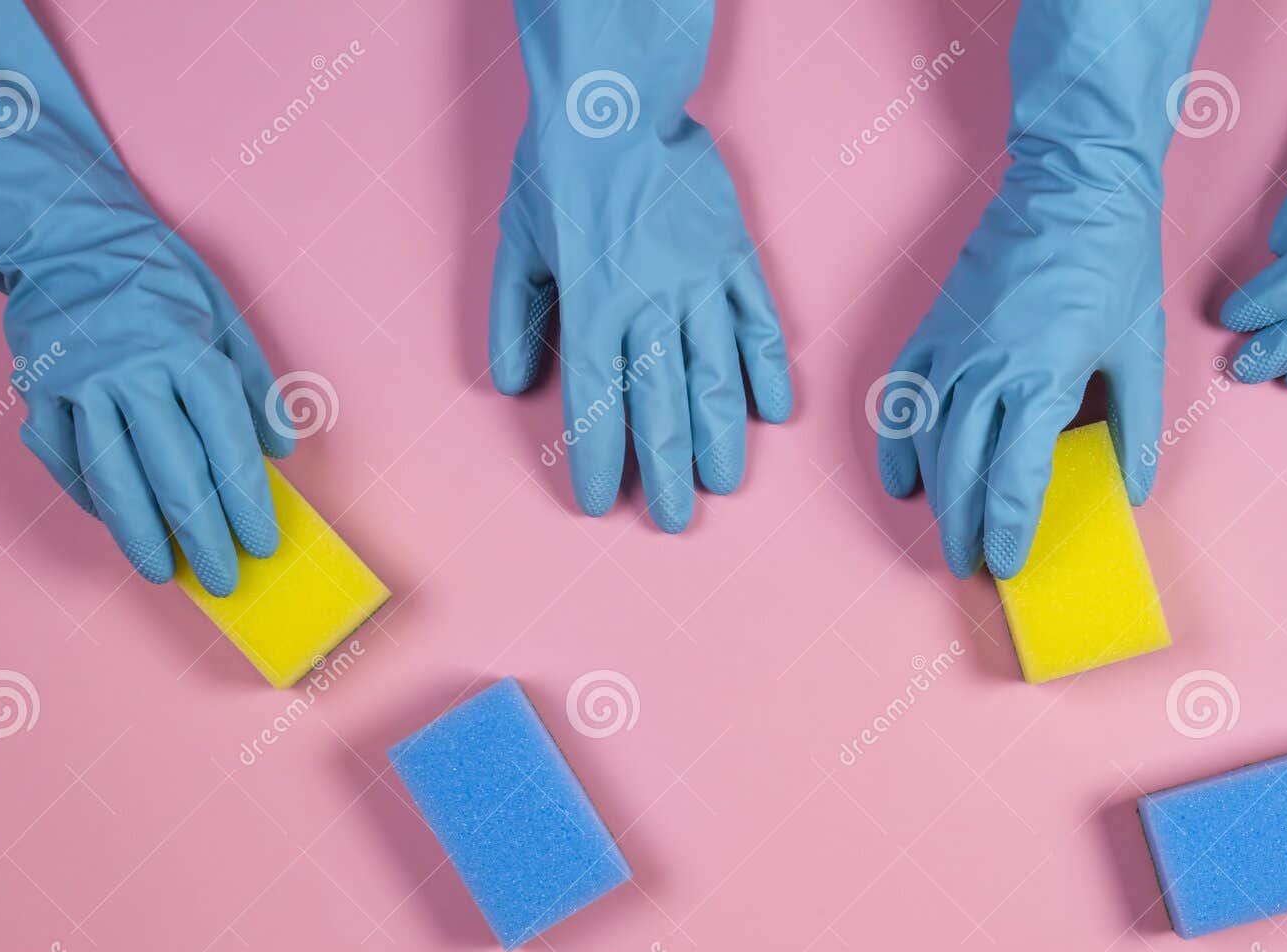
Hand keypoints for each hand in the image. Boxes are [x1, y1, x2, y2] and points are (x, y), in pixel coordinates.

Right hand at [8, 226, 291, 595]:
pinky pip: (64, 459)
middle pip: (174, 472)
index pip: (227, 444)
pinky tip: (116, 523)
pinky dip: (89, 497)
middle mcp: (133, 372)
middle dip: (202, 534)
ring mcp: (80, 384)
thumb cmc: (159, 279)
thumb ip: (254, 385)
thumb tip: (280, 448)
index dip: (246, 501)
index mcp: (188, 353)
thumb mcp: (225, 317)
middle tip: (221, 576)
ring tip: (163, 572)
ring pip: (113, 476)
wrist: (70, 236)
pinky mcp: (39, 390)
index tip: (260, 542)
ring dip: (140, 533)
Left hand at [489, 2, 791, 533]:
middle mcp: (649, 301)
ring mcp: (700, 279)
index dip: (599, 457)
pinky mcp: (736, 255)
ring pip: (715, 374)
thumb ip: (515, 317)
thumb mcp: (516, 241)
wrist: (618, 98)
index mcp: (591, 303)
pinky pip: (760, 322)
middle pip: (661, 404)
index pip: (596, 401)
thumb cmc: (559, 169)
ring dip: (720, 435)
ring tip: (722, 482)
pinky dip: (768, 369)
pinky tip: (773, 413)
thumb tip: (512, 385)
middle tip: (673, 519)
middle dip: (665, 470)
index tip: (600, 501)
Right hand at [874, 0, 1206, 579]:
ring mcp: (951, 349)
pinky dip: (895, 443)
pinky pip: (899, 398)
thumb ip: (1135, 426)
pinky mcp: (931, 329)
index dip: (1009, 529)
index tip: (1009, 563)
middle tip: (970, 565)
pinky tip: (902, 480)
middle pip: (962, 471)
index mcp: (1042, 380)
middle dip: (963, 526)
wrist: (1072, 184)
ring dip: (933, 495)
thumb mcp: (1141, 349)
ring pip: (926, 441)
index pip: (1015, 478)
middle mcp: (986, 370)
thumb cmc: (1112, 263)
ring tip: (945, 533)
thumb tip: (1131, 490)